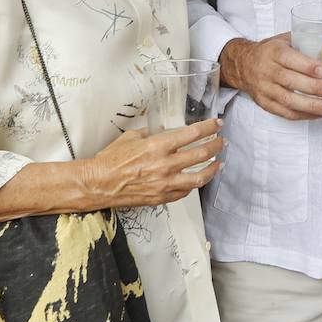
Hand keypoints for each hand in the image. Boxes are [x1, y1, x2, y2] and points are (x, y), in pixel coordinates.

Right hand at [86, 118, 224, 207]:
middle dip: (217, 145)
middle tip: (222, 141)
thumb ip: (150, 133)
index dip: (209, 127)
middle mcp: (165, 164)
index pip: (193, 133)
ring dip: (213, 168)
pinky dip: (194, 184)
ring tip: (219, 163)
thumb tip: (162, 131)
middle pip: (202, 154)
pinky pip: (185, 191)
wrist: (98, 184)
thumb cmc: (110, 160)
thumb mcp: (131, 137)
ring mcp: (165, 183)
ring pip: (200, 177)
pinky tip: (197, 179)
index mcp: (158, 145)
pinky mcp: (162, 197)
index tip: (217, 124)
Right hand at [222, 33, 321, 120]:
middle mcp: (267, 71)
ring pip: (288, 100)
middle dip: (314, 87)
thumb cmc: (268, 52)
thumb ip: (303, 41)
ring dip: (311, 106)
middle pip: (290, 81)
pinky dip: (304, 115)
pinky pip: (285, 113)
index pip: (288, 59)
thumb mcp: (282, 40)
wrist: (242, 65)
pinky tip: (319, 114)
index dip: (306, 66)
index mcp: (272, 52)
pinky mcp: (265, 104)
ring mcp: (265, 90)